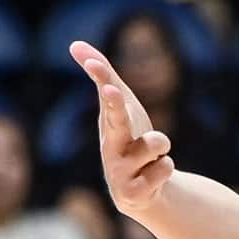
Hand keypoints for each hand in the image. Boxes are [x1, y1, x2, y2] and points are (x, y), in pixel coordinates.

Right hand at [70, 41, 174, 215]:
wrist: (146, 191)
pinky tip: (153, 176)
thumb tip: (74, 44)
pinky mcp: (132, 195)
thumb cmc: (131, 141)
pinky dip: (165, 168)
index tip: (93, 63)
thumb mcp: (123, 108)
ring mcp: (119, 172)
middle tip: (113, 90)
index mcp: (109, 124)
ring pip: (156, 143)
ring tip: (153, 154)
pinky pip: (165, 168)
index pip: (106, 96)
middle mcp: (110, 147)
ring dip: (162, 145)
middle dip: (114, 105)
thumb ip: (105, 77)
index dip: (101, 79)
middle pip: (116, 121)